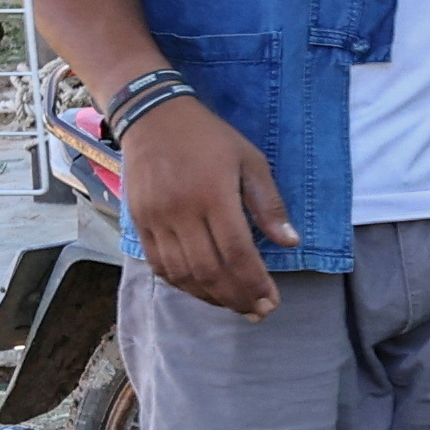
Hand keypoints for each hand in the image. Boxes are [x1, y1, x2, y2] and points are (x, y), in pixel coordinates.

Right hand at [122, 97, 291, 316]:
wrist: (152, 116)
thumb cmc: (210, 138)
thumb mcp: (251, 161)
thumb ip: (269, 205)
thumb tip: (291, 242)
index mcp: (212, 196)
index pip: (236, 254)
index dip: (255, 284)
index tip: (272, 302)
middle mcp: (180, 212)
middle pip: (209, 270)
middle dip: (236, 297)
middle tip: (258, 313)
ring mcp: (155, 218)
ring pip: (182, 273)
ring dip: (210, 296)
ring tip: (235, 306)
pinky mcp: (138, 221)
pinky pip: (159, 264)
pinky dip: (182, 283)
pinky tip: (202, 290)